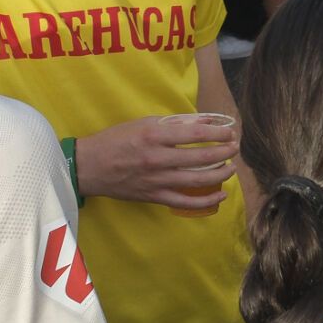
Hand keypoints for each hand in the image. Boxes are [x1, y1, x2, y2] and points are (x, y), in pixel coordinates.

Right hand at [74, 116, 238, 209]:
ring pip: (197, 180)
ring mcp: (155, 180)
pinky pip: (184, 201)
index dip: (218, 133)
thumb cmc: (115, 140)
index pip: (196, 133)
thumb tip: (206, 120)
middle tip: (235, 148)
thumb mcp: (144, 122)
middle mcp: (157, 158)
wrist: (87, 167)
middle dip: (224, 152)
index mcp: (154, 136)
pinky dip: (205, 200)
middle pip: (201, 157)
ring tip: (231, 168)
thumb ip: (175, 122)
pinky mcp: (153, 196)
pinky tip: (220, 195)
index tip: (230, 132)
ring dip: (220, 174)